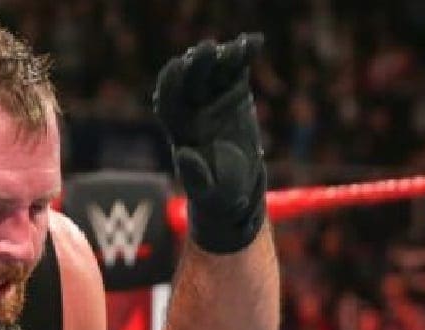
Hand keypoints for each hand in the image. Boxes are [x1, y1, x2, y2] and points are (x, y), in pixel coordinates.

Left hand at [153, 33, 266, 253]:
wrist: (239, 186)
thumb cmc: (217, 192)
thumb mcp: (208, 191)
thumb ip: (195, 176)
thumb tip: (182, 154)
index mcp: (179, 126)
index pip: (168, 99)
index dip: (171, 82)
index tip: (178, 66)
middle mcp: (192, 106)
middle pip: (190, 79)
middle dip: (197, 64)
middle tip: (208, 50)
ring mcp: (213, 95)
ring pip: (214, 69)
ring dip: (224, 55)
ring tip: (240, 47)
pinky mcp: (234, 90)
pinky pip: (237, 68)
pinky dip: (244, 54)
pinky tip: (256, 42)